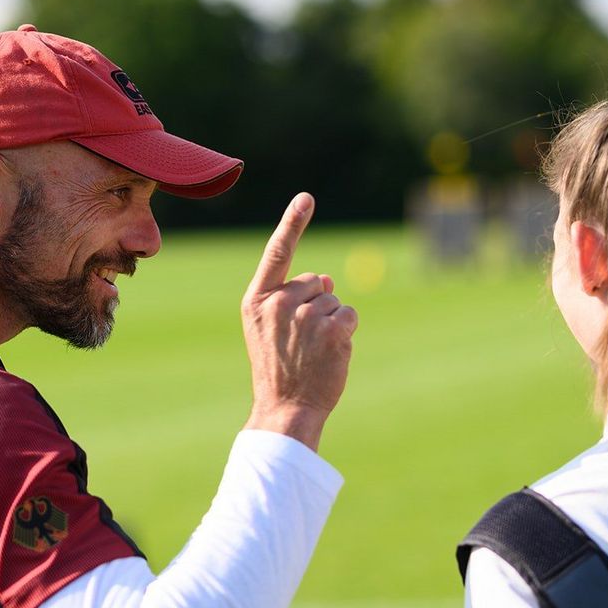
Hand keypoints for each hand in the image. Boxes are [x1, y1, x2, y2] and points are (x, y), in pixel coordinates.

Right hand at [241, 193, 357, 451]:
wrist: (284, 409)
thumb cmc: (278, 369)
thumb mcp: (268, 330)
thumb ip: (290, 299)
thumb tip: (329, 279)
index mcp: (257, 301)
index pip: (277, 254)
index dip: (292, 223)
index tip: (306, 198)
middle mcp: (280, 303)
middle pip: (317, 281)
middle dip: (318, 303)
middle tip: (302, 340)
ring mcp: (306, 316)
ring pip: (335, 301)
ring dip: (331, 322)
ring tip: (313, 351)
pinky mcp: (333, 330)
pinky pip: (350, 315)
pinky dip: (346, 332)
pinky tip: (329, 353)